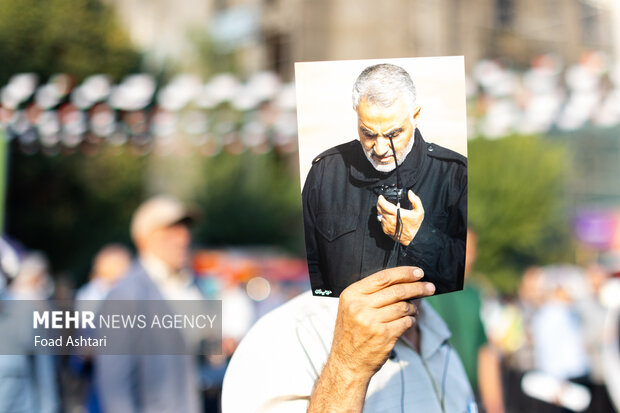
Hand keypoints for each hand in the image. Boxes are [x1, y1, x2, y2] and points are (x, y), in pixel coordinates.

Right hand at [308, 266, 434, 411]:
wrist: (347, 363)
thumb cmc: (352, 333)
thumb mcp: (351, 308)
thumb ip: (370, 294)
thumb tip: (402, 280)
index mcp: (351, 295)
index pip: (383, 277)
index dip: (404, 273)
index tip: (418, 272)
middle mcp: (360, 306)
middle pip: (397, 290)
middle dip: (417, 287)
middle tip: (430, 287)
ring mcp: (371, 321)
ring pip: (404, 306)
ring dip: (413, 308)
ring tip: (414, 310)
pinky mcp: (383, 335)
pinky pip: (406, 322)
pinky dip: (411, 321)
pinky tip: (409, 321)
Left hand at [377, 190, 423, 245]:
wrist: (413, 239)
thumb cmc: (416, 225)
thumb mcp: (419, 211)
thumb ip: (415, 200)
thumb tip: (410, 193)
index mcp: (398, 214)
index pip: (384, 204)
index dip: (381, 199)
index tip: (381, 197)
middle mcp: (391, 220)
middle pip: (379, 209)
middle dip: (379, 203)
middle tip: (382, 201)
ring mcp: (387, 225)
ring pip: (379, 215)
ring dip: (381, 210)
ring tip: (385, 208)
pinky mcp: (385, 230)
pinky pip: (381, 221)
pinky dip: (382, 217)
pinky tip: (387, 216)